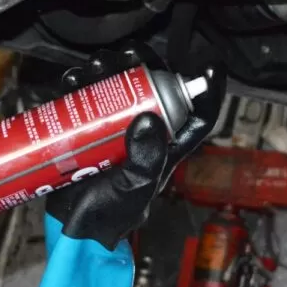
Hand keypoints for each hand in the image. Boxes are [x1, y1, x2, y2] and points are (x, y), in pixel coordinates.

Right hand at [28, 51, 224, 286]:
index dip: (209, 92)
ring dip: (112, 71)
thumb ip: (146, 159)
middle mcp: (147, 136)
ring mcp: (119, 132)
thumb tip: (149, 120)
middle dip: (146, 68)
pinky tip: (74, 79)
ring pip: (122, 91)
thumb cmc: (112, 219)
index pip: (198, 117)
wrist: (76, 232)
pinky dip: (83, 86)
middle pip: (156, 92)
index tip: (212, 66)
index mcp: (169, 149)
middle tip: (132, 54)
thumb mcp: (135, 188)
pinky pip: (91, 102)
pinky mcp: (92, 133)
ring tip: (98, 65)